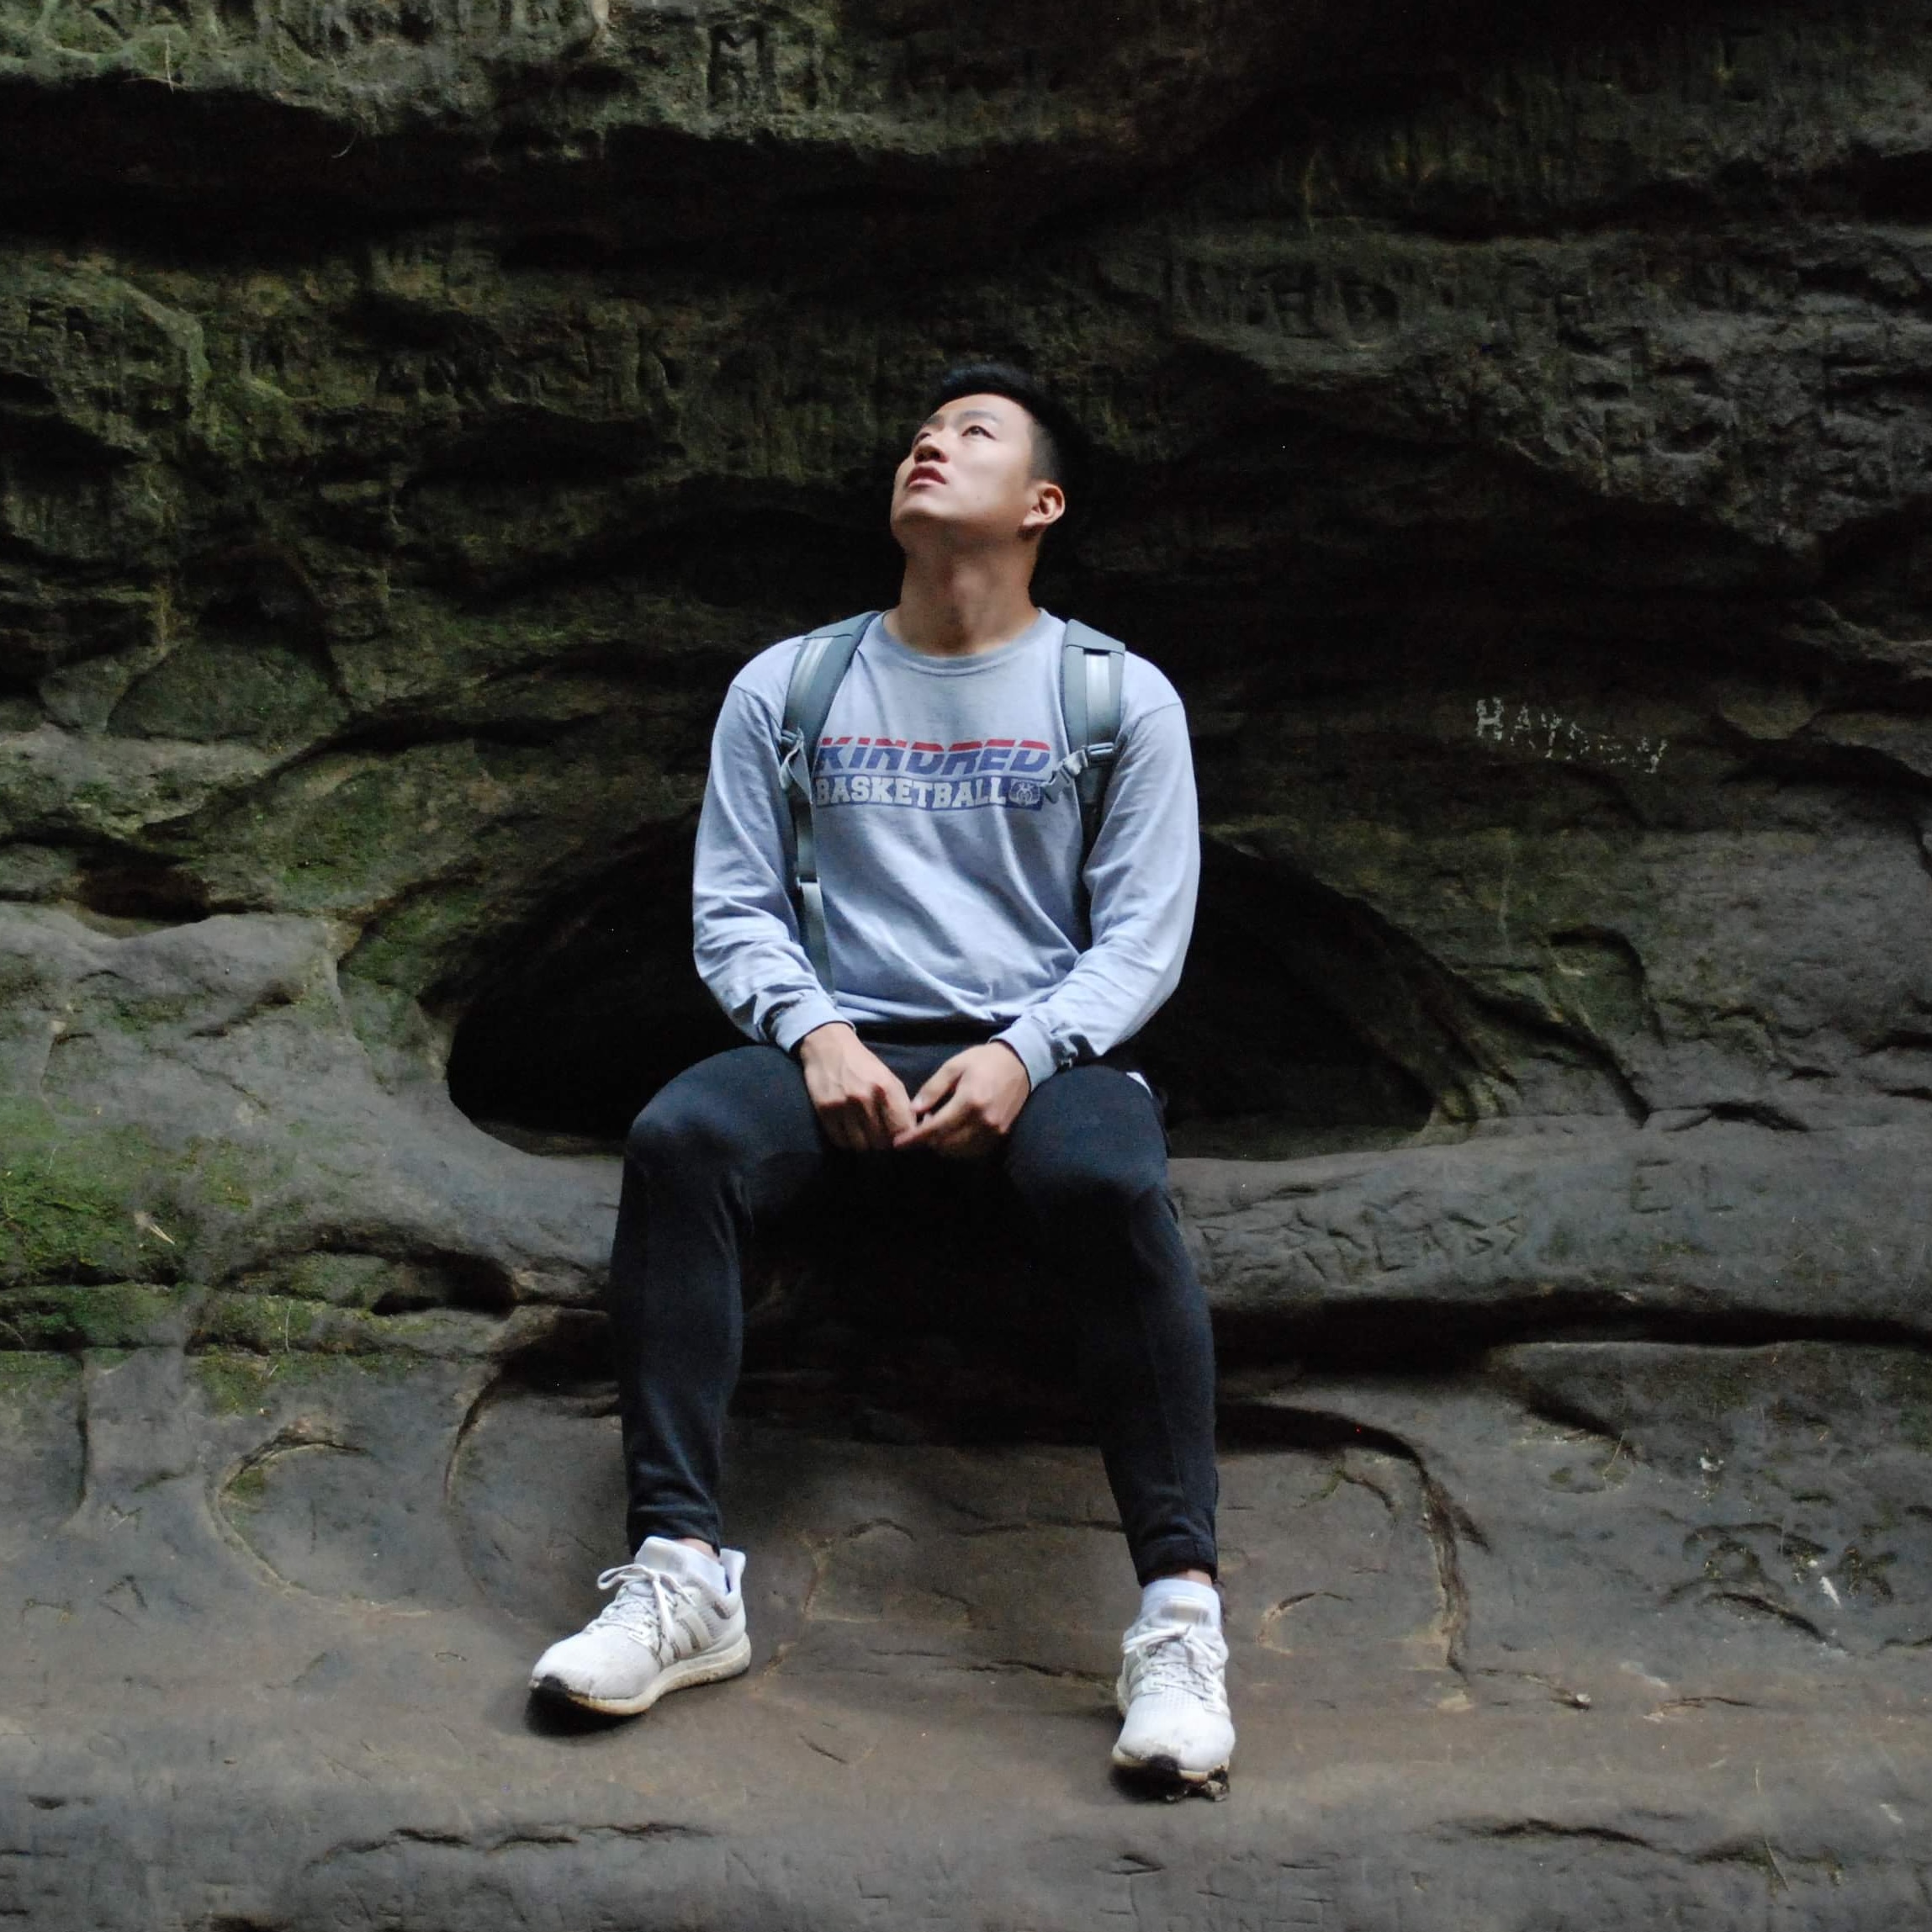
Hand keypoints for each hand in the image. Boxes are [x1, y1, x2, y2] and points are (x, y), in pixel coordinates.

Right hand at [797, 1024, 914, 1151]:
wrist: (829, 1047)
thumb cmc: (863, 1064)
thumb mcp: (889, 1078)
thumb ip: (902, 1105)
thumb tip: (913, 1132)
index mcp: (886, 1088)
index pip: (902, 1129)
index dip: (904, 1138)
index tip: (902, 1139)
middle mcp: (865, 1098)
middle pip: (881, 1141)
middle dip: (884, 1142)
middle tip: (882, 1136)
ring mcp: (843, 1106)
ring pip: (861, 1145)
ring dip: (865, 1144)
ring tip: (865, 1134)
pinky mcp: (824, 1111)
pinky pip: (841, 1141)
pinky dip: (847, 1141)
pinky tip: (850, 1131)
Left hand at [894, 1043, 1030, 1159]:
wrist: (1020, 1063)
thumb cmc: (983, 1061)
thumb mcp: (954, 1066)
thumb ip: (933, 1089)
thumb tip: (913, 1111)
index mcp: (969, 1101)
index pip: (935, 1128)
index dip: (915, 1138)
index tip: (898, 1143)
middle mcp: (983, 1120)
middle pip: (946, 1145)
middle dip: (928, 1141)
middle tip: (922, 1124)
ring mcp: (994, 1131)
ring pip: (959, 1152)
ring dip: (942, 1145)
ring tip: (938, 1126)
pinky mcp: (1001, 1135)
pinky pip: (974, 1151)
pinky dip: (958, 1147)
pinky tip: (954, 1133)